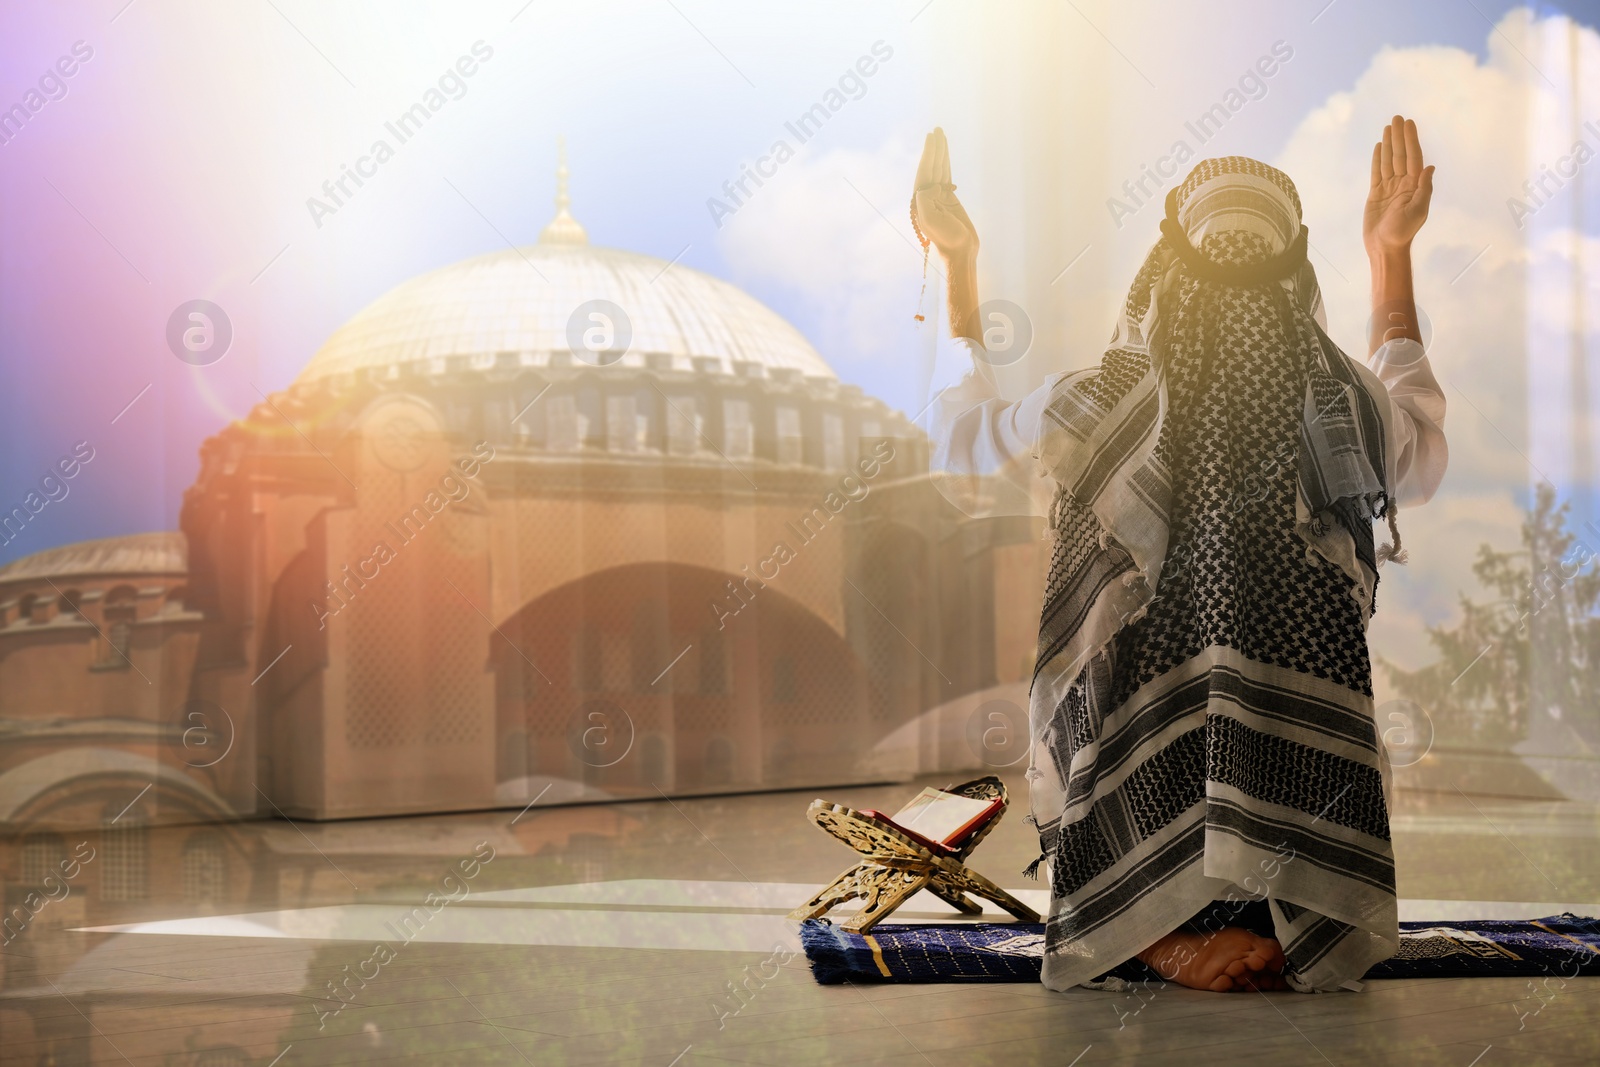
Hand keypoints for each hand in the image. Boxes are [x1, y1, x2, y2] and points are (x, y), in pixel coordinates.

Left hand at [913, 127, 978, 262]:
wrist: (960, 251)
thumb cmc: (946, 238)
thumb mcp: (931, 220)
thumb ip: (925, 200)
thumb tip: (930, 185)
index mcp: (920, 200)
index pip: (924, 171)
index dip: (928, 153)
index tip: (931, 137)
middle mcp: (927, 196)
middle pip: (931, 166)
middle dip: (934, 148)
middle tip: (936, 130)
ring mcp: (938, 196)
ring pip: (939, 168)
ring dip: (940, 152)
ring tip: (941, 135)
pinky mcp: (949, 198)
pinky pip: (946, 176)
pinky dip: (946, 163)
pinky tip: (946, 154)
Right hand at [1363, 115, 1433, 257]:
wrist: (1385, 248)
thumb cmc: (1403, 232)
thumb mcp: (1418, 211)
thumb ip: (1424, 189)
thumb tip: (1430, 167)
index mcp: (1415, 186)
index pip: (1413, 157)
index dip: (1411, 140)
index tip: (1408, 124)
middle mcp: (1403, 184)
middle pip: (1400, 155)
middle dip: (1399, 136)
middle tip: (1397, 117)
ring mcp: (1389, 188)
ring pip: (1388, 161)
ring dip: (1388, 143)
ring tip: (1388, 127)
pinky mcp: (1376, 194)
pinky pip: (1376, 172)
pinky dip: (1377, 159)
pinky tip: (1378, 147)